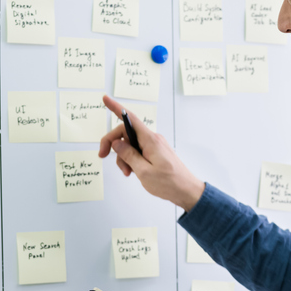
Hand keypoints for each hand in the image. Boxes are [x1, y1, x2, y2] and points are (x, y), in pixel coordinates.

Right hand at [98, 95, 205, 210]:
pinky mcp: (155, 152)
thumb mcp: (143, 171)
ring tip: (127, 172)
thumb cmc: (169, 183)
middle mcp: (152, 139)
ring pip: (130, 145)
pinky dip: (131, 160)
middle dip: (114, 145)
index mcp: (150, 140)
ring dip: (123, 157)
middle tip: (103, 156)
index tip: (105, 99)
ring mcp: (154, 146)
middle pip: (126, 134)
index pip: (129, 119)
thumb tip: (117, 144)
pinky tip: (133, 171)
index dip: (116, 108)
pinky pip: (138, 151)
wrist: (186, 191)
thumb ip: (128, 156)